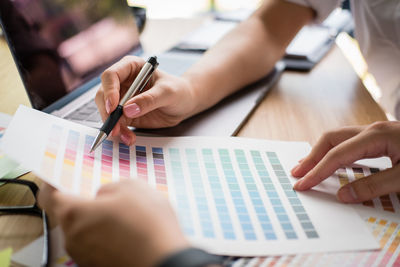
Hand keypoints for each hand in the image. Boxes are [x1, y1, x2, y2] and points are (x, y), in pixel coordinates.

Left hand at [38, 180, 189, 266]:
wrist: (164, 259)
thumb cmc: (148, 224)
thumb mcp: (133, 187)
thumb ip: (110, 187)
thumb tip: (103, 195)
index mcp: (75, 213)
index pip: (49, 196)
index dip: (53, 185)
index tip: (60, 180)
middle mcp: (73, 237)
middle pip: (68, 215)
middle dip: (83, 205)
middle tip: (105, 198)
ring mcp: (84, 255)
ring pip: (83, 231)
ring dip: (96, 222)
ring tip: (123, 216)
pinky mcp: (97, 266)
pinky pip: (95, 246)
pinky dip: (105, 237)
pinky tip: (128, 232)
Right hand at [95, 56, 197, 145]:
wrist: (184, 103)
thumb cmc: (178, 90)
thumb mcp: (168, 92)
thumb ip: (149, 99)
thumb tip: (128, 109)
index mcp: (131, 67)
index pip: (111, 75)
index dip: (109, 91)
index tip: (114, 107)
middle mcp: (122, 82)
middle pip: (104, 95)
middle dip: (107, 113)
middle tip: (114, 127)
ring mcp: (122, 99)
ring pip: (107, 112)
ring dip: (114, 126)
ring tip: (127, 136)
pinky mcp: (125, 114)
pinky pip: (117, 124)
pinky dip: (121, 133)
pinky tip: (129, 138)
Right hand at [291, 121, 399, 202]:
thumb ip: (374, 186)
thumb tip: (343, 196)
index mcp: (376, 136)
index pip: (337, 155)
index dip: (317, 171)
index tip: (303, 185)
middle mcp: (372, 130)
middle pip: (330, 139)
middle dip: (311, 157)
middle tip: (297, 174)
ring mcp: (376, 132)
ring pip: (338, 139)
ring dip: (320, 153)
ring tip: (306, 167)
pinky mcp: (381, 137)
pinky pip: (349, 142)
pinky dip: (334, 153)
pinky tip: (330, 161)